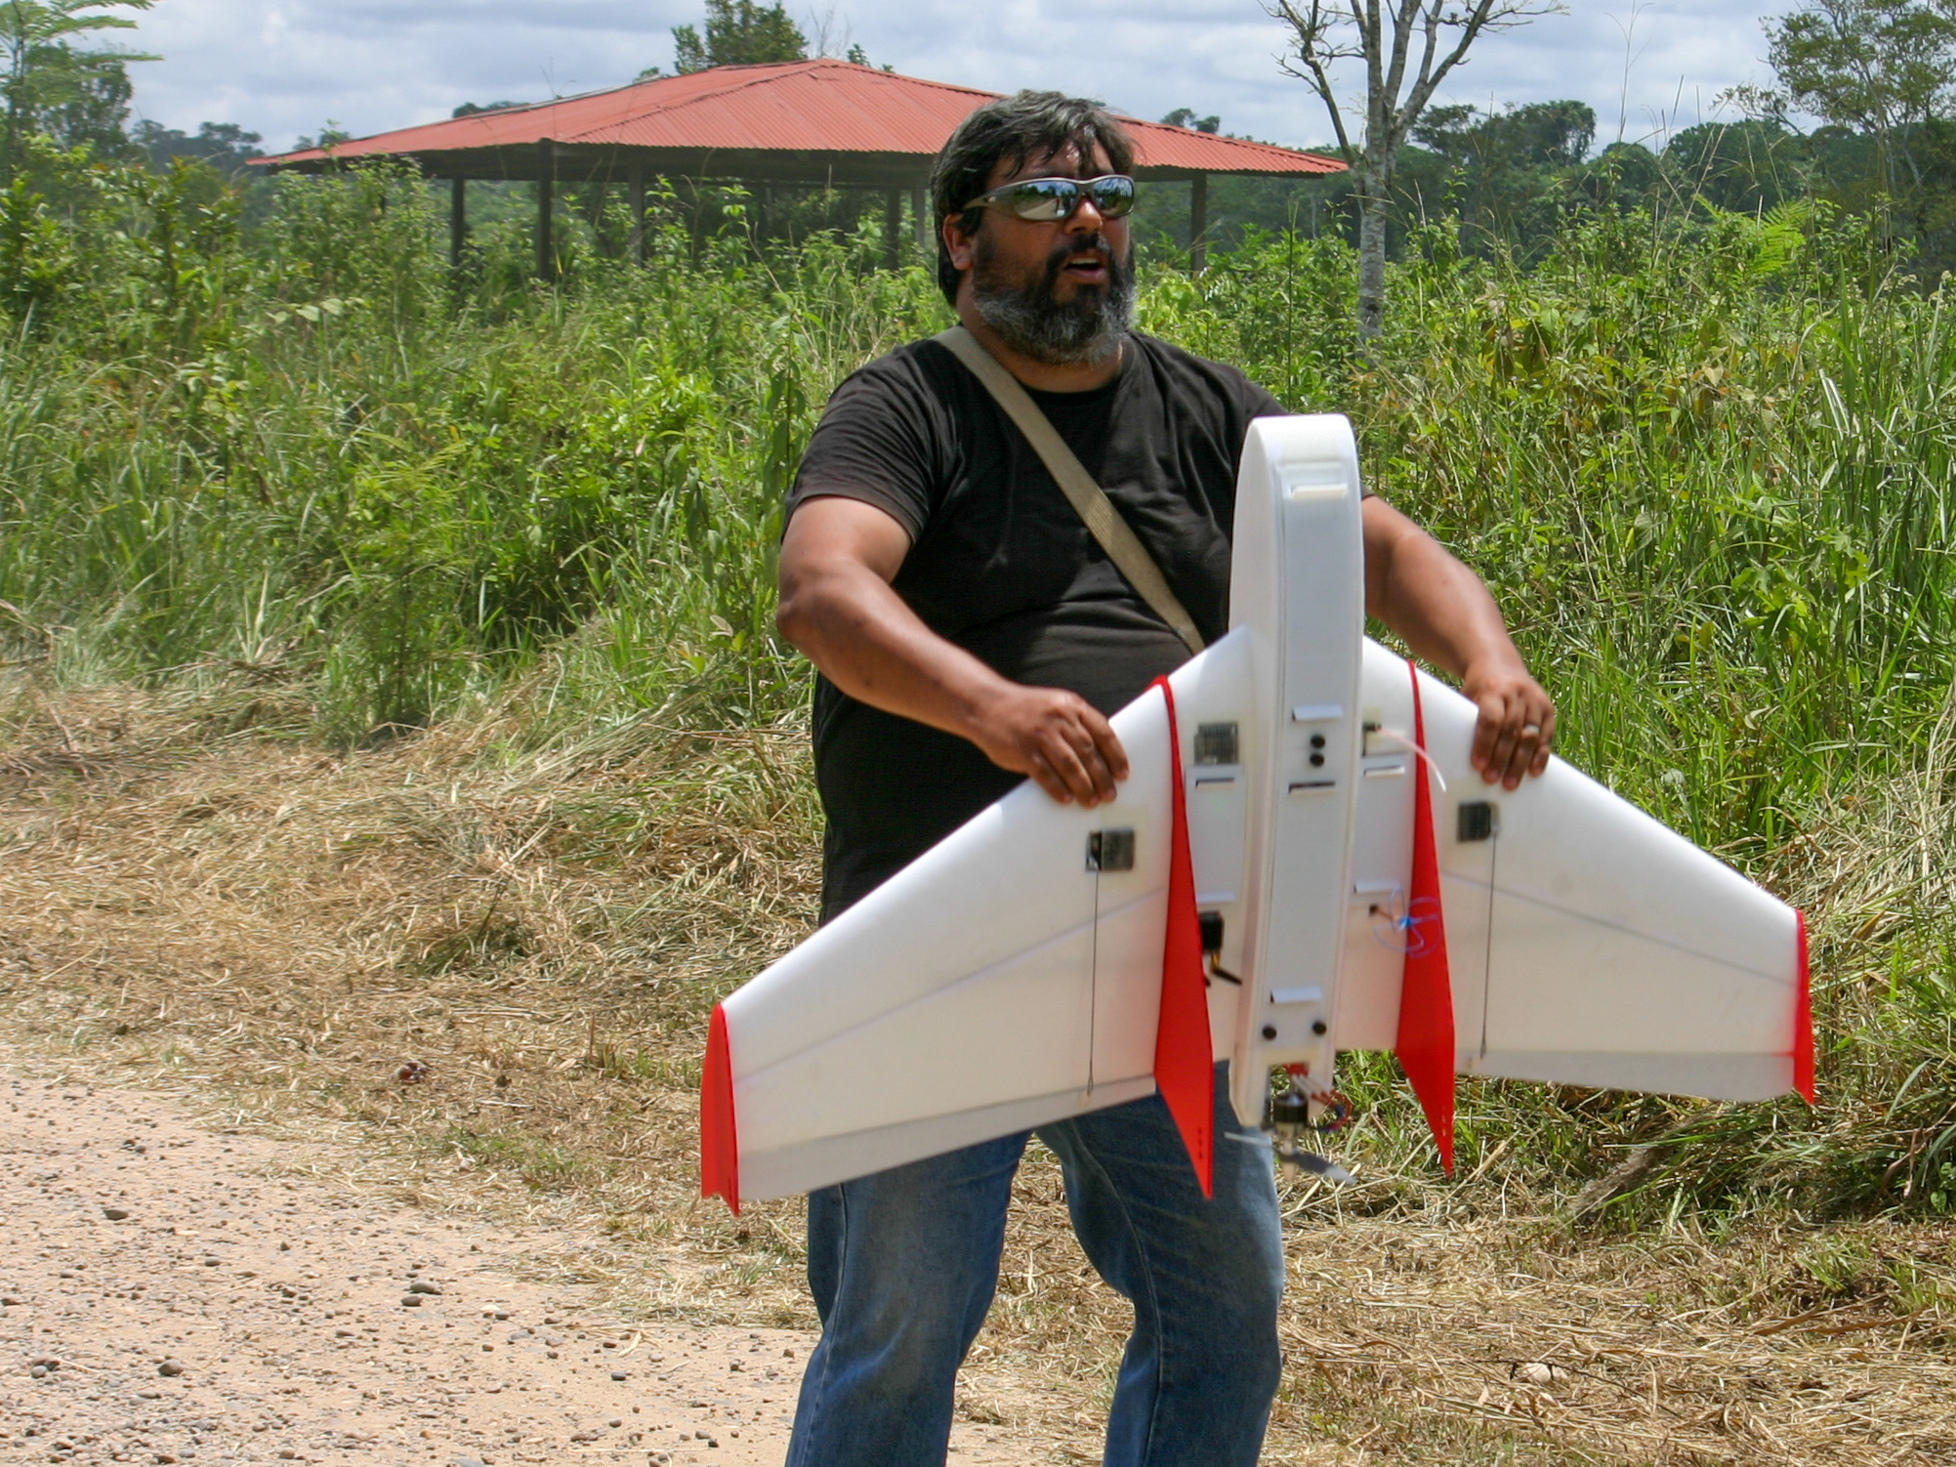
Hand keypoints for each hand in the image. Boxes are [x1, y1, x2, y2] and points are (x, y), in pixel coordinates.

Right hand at [967, 684, 1129, 806]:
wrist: (986, 705)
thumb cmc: (1026, 710)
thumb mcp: (1055, 705)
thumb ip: (1076, 723)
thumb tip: (1101, 755)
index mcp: (1071, 705)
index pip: (1103, 732)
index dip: (1116, 756)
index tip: (1123, 774)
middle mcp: (1058, 718)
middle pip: (1089, 752)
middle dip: (1102, 777)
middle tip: (1110, 795)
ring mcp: (1040, 734)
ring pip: (1070, 765)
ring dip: (1084, 787)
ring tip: (1091, 801)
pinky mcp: (1023, 750)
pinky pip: (1045, 773)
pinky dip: (1057, 788)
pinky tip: (1066, 799)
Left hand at [1461, 658, 1554, 790]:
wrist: (1499, 664)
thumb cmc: (1478, 690)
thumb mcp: (1467, 697)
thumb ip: (1467, 721)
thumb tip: (1456, 759)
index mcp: (1493, 689)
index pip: (1491, 719)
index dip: (1485, 744)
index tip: (1478, 765)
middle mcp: (1517, 693)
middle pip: (1512, 730)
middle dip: (1501, 758)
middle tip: (1491, 779)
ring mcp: (1535, 700)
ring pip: (1530, 735)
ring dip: (1520, 762)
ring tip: (1510, 783)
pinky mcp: (1548, 708)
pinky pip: (1547, 736)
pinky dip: (1540, 755)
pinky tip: (1534, 771)